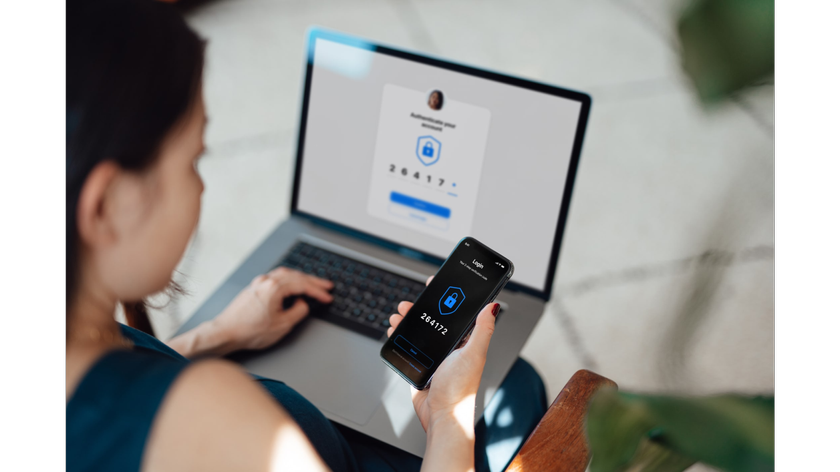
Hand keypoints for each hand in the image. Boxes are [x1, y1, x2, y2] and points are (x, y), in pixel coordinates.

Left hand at [213, 266, 333, 350]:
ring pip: (285, 274)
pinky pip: (276, 278)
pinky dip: (289, 280)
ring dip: (301, 278)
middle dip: (313, 281)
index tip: (327, 296)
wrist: (225, 333)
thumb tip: (303, 303)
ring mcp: (259, 283)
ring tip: (312, 284)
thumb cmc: (249, 331)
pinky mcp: (254, 288)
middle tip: (326, 286)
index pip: (302, 285)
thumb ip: (298, 311)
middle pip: (295, 276)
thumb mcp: (282, 325)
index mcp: (274, 287)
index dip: (317, 291)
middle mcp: (266, 281)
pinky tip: (292, 286)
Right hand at [386, 276, 498, 432]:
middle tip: (411, 302)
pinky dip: (401, 335)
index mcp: (466, 342)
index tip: (437, 284)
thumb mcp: (473, 354)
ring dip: (408, 320)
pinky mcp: (421, 364)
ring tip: (399, 315)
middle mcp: (451, 347)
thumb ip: (482, 329)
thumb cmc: (460, 389)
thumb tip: (493, 306)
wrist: (441, 415)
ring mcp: (435, 356)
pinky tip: (395, 331)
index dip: (447, 297)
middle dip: (421, 308)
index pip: (457, 313)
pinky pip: (409, 345)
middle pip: (434, 319)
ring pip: (419, 330)